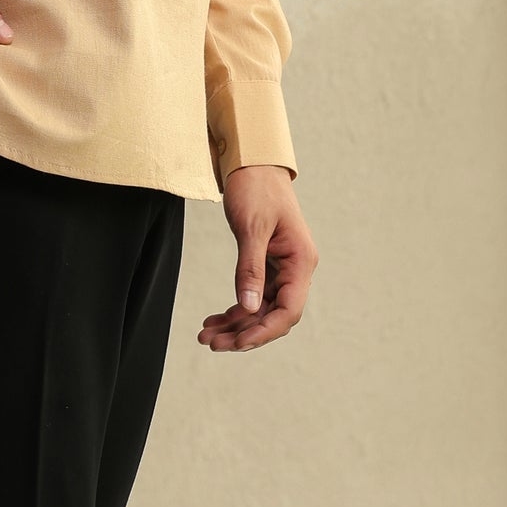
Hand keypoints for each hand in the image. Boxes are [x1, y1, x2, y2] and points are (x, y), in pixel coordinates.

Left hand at [199, 165, 316, 352]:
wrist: (253, 162)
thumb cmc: (256, 188)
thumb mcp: (251, 228)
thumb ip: (250, 268)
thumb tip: (247, 308)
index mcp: (300, 261)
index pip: (288, 310)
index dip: (263, 331)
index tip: (237, 343)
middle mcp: (295, 268)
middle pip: (273, 315)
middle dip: (243, 333)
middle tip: (210, 343)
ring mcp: (281, 268)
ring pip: (260, 309)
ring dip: (235, 325)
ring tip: (205, 336)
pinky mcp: (267, 264)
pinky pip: (253, 296)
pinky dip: (234, 310)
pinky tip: (213, 320)